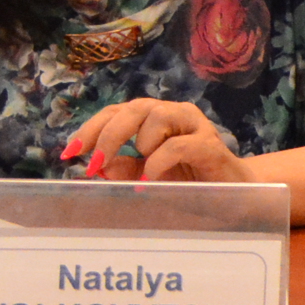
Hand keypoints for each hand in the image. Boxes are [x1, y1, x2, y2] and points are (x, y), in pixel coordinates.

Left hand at [61, 100, 245, 184]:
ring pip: (156, 118)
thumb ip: (124, 169)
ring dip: (140, 145)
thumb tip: (97, 167)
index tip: (69, 153)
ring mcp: (194, 125)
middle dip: (107, 135)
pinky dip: (157, 164)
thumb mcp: (147, 178)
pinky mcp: (210, 144)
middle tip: (93, 163)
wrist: (234, 197)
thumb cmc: (189, 184)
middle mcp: (174, 114)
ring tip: (143, 173)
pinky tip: (150, 182)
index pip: (116, 112)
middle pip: (132, 108)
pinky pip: (176, 146)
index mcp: (155, 118)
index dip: (90, 129)